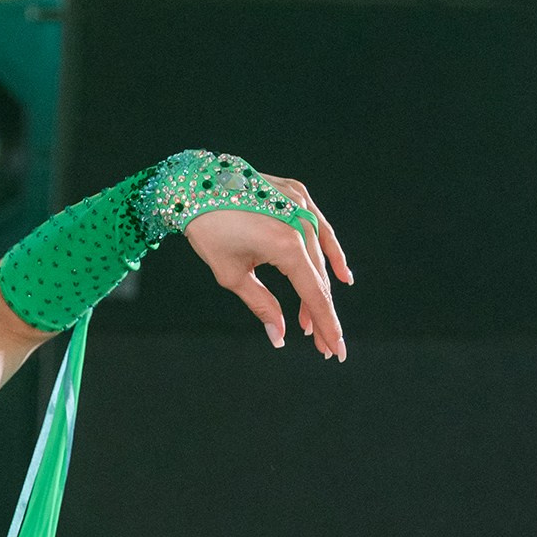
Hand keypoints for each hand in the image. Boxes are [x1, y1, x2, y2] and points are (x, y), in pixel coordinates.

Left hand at [183, 182, 350, 358]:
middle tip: (320, 345)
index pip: (313, 294)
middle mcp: (300, 222)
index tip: (335, 351)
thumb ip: (262, 305)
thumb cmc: (209, 231)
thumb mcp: (232, 275)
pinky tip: (342, 276)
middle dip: (319, 314)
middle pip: (318, 278)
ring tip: (310, 322)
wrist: (195, 185)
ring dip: (318, 289)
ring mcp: (301, 204)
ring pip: (319, 256)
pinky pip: (321, 228)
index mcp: (286, 245)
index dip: (326, 325)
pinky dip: (331, 252)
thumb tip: (279, 336)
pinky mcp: (297, 194)